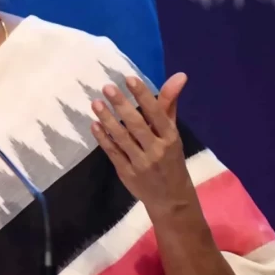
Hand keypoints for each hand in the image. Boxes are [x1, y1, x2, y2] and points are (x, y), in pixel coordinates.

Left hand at [89, 73, 197, 216]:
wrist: (171, 199)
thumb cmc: (171, 159)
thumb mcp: (173, 132)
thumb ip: (169, 104)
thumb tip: (180, 75)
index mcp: (170, 137)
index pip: (156, 114)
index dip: (143, 96)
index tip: (129, 78)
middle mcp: (157, 150)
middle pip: (137, 125)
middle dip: (122, 105)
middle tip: (107, 87)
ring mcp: (141, 163)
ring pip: (122, 139)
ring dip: (108, 120)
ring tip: (96, 103)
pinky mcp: (127, 173)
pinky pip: (113, 153)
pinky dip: (103, 139)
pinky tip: (94, 125)